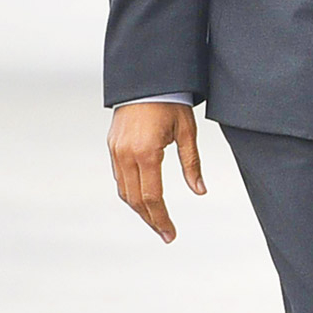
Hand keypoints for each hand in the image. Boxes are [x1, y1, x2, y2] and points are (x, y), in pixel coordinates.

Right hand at [108, 102, 204, 242]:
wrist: (145, 78)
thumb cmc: (170, 101)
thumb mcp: (187, 131)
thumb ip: (192, 163)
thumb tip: (200, 191)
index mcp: (146, 152)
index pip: (152, 197)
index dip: (162, 218)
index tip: (170, 234)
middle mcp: (126, 154)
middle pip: (135, 199)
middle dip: (151, 219)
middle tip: (166, 234)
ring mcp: (116, 150)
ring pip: (124, 191)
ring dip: (139, 209)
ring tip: (156, 221)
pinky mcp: (112, 146)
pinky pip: (119, 177)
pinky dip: (131, 192)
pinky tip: (143, 199)